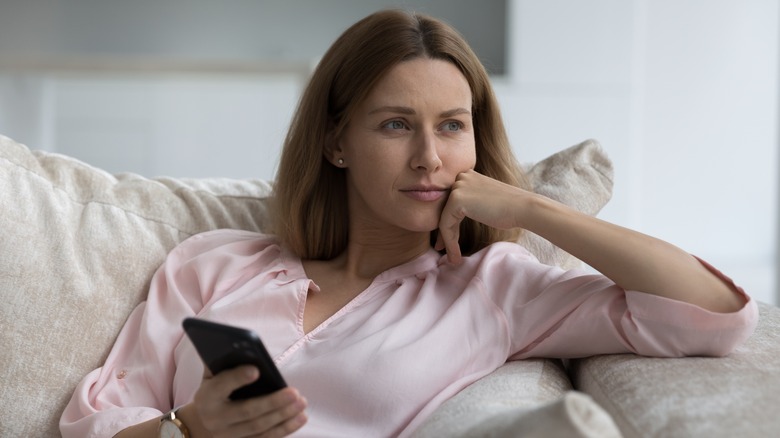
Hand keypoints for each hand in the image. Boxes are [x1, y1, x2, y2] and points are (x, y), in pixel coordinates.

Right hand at [185, 365, 306, 437]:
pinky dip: (285, 429)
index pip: (221, 385)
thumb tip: (246, 346)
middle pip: (247, 411)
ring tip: (302, 403)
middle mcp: (215, 419)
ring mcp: (228, 435)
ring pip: (259, 428)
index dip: (238, 378)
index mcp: (206, 396)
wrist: (203, 421)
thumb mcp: (213, 374)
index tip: (256, 370)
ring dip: (284, 416)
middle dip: (272, 402)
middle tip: (294, 392)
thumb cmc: (216, 388)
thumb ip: (225, 361)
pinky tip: (300, 418)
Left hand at [436, 170, 530, 263]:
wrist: (522, 208)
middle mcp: (460, 177)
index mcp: (467, 175)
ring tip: (453, 259)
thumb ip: (469, 203)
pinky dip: (449, 242)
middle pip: (444, 210)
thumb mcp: (484, 201)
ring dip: (447, 241)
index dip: (447, 222)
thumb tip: (452, 219)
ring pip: (444, 219)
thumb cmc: (509, 209)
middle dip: (444, 232)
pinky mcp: (456, 199)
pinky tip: (455, 256)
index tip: (446, 242)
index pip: (450, 202)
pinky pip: (445, 224)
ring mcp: (457, 187)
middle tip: (443, 249)